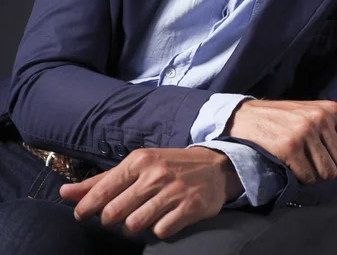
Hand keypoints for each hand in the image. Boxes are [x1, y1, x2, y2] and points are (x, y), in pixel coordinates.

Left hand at [59, 147, 241, 238]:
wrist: (214, 166)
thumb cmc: (169, 165)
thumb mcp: (137, 165)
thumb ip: (101, 180)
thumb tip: (65, 193)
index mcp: (138, 161)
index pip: (103, 190)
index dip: (86, 207)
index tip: (82, 215)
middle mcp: (154, 175)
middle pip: (114, 212)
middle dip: (111, 220)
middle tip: (117, 217)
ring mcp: (173, 192)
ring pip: (135, 225)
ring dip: (132, 228)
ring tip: (139, 219)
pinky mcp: (189, 208)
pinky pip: (160, 232)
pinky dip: (158, 230)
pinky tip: (162, 220)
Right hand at [225, 99, 336, 184]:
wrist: (246, 117)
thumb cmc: (284, 121)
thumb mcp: (317, 122)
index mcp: (331, 109)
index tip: (322, 153)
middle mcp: (320, 118)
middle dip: (326, 169)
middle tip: (307, 157)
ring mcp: (304, 132)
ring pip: (327, 174)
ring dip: (313, 175)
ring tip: (299, 160)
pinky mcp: (290, 147)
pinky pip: (308, 178)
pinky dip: (300, 177)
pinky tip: (289, 163)